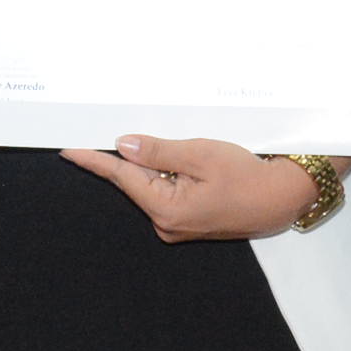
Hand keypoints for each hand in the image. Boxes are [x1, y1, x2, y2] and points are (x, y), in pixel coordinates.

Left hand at [60, 135, 342, 241]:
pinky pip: (166, 190)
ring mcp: (177, 225)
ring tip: (169, 143)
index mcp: (165, 210)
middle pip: (134, 181)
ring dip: (151, 163)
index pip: (120, 178)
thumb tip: (122, 145)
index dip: (93, 161)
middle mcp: (166, 223)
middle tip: (117, 126)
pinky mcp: (188, 219)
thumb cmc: (247, 176)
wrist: (284, 197)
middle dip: (127, 156)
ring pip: (151, 185)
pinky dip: (167, 172)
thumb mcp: (200, 154)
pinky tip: (178, 158)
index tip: (66, 150)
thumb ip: (157, 151)